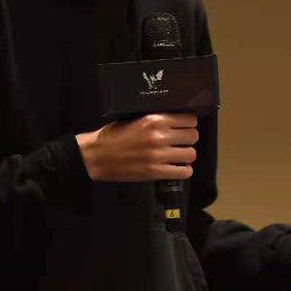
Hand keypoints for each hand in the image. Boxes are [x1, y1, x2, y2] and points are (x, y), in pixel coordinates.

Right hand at [76, 113, 197, 181]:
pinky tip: (176, 168)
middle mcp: (160, 136)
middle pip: (193, 136)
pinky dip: (183, 171)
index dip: (188, 124)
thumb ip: (155, 119)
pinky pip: (184, 172)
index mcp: (155, 120)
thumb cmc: (113, 135)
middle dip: (188, 139)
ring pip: (191, 154)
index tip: (183, 127)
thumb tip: (175, 119)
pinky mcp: (155, 172)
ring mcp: (159, 155)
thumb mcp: (135, 118)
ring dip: (186, 155)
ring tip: (178, 156)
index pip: (189, 119)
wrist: (96, 156)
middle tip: (180, 142)